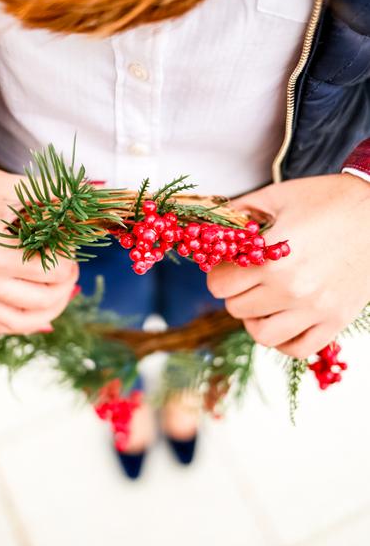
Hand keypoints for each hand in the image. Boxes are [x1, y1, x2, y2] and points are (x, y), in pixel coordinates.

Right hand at [0, 133, 77, 333]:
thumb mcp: (5, 185)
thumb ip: (48, 195)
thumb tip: (83, 195)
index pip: (51, 273)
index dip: (69, 260)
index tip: (71, 245)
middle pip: (41, 302)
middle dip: (66, 286)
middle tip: (71, 267)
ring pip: (18, 324)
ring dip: (48, 312)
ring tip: (60, 292)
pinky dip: (19, 322)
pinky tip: (35, 311)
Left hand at [207, 174, 369, 357]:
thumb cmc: (329, 200)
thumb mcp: (279, 196)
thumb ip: (240, 211)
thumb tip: (210, 222)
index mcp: (272, 257)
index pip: (219, 283)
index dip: (219, 271)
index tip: (229, 264)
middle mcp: (291, 289)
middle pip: (235, 308)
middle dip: (235, 292)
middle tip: (246, 277)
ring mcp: (315, 309)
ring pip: (261, 335)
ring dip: (254, 319)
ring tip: (261, 300)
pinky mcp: (335, 321)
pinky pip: (297, 349)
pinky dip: (284, 339)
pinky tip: (283, 319)